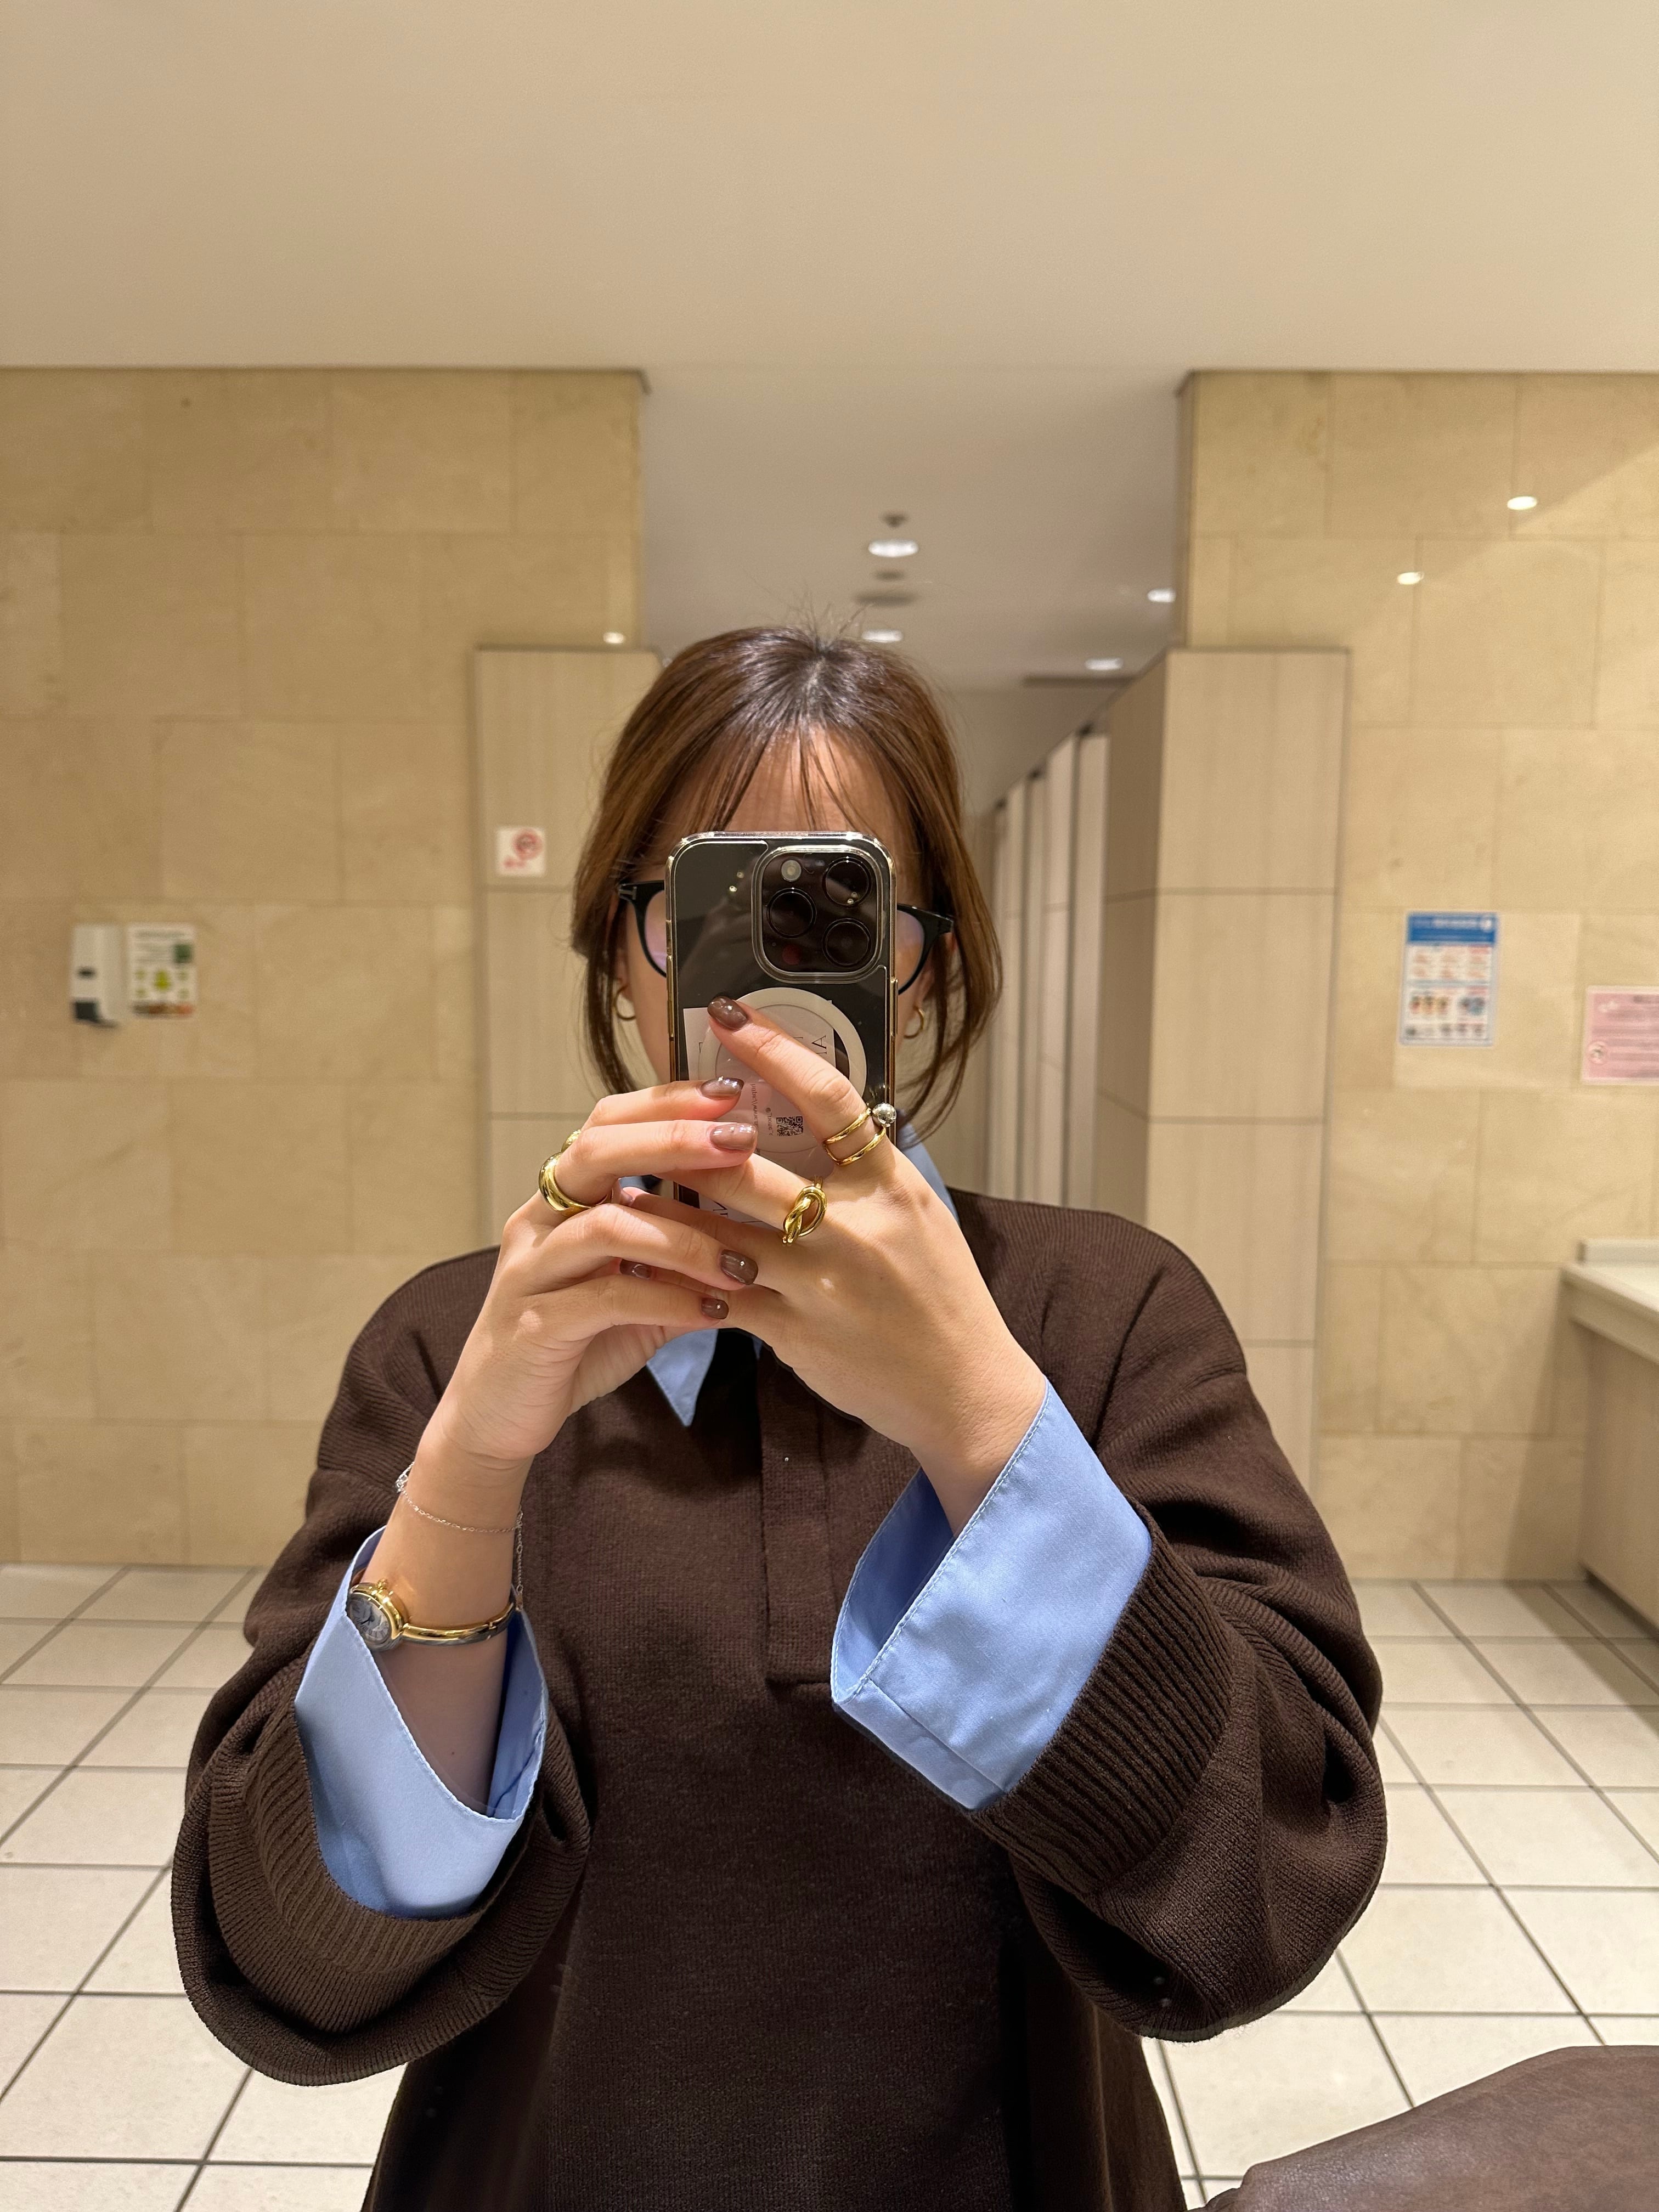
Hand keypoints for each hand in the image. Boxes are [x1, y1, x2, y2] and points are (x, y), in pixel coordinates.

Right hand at [415, 1077, 769, 1503]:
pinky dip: (668, 1302)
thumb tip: (758, 1218)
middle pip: (597, 1151)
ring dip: (686, 1240)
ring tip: (744, 1263)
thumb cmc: (575, 1341)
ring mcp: (530, 1272)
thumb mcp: (635, 1287)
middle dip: (675, 1140)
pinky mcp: (533, 1327)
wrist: (499, 1415)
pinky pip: (606, 1300)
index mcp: (560, 1200)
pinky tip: (715, 1313)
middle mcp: (537, 1222)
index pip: (606, 1122)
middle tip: (742, 1143)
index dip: (667, 1101)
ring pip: (606, 1227)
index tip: (733, 1093)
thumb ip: (680, 1253)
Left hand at [620, 998, 1046, 1533]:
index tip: (726, 1015)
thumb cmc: (938, 1294)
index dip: (772, 1049)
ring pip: (718, 1235)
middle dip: (687, 1145)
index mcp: (891, 1183)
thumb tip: (814, 1112)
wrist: (963, 1389)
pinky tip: (646, 1270)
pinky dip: (679, 1281)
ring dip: (663, 1212)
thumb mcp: (918, 1213)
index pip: (827, 1098)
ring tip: (623, 1190)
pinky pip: (719, 1299)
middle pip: (748, 1168)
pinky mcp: (795, 1333)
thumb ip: (865, 1168)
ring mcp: (822, 1283)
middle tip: (643, 1119)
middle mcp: (856, 1226)